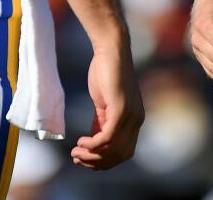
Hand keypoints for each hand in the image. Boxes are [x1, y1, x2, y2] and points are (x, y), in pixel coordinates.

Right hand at [70, 43, 143, 169]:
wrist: (111, 49)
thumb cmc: (106, 72)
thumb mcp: (104, 102)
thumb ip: (102, 120)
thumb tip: (95, 139)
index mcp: (135, 119)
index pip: (124, 152)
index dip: (105, 161)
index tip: (86, 159)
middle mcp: (137, 120)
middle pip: (119, 155)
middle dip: (97, 162)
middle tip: (78, 159)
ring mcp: (131, 115)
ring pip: (113, 150)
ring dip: (92, 156)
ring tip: (76, 153)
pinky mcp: (121, 109)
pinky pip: (108, 137)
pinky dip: (93, 144)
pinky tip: (81, 141)